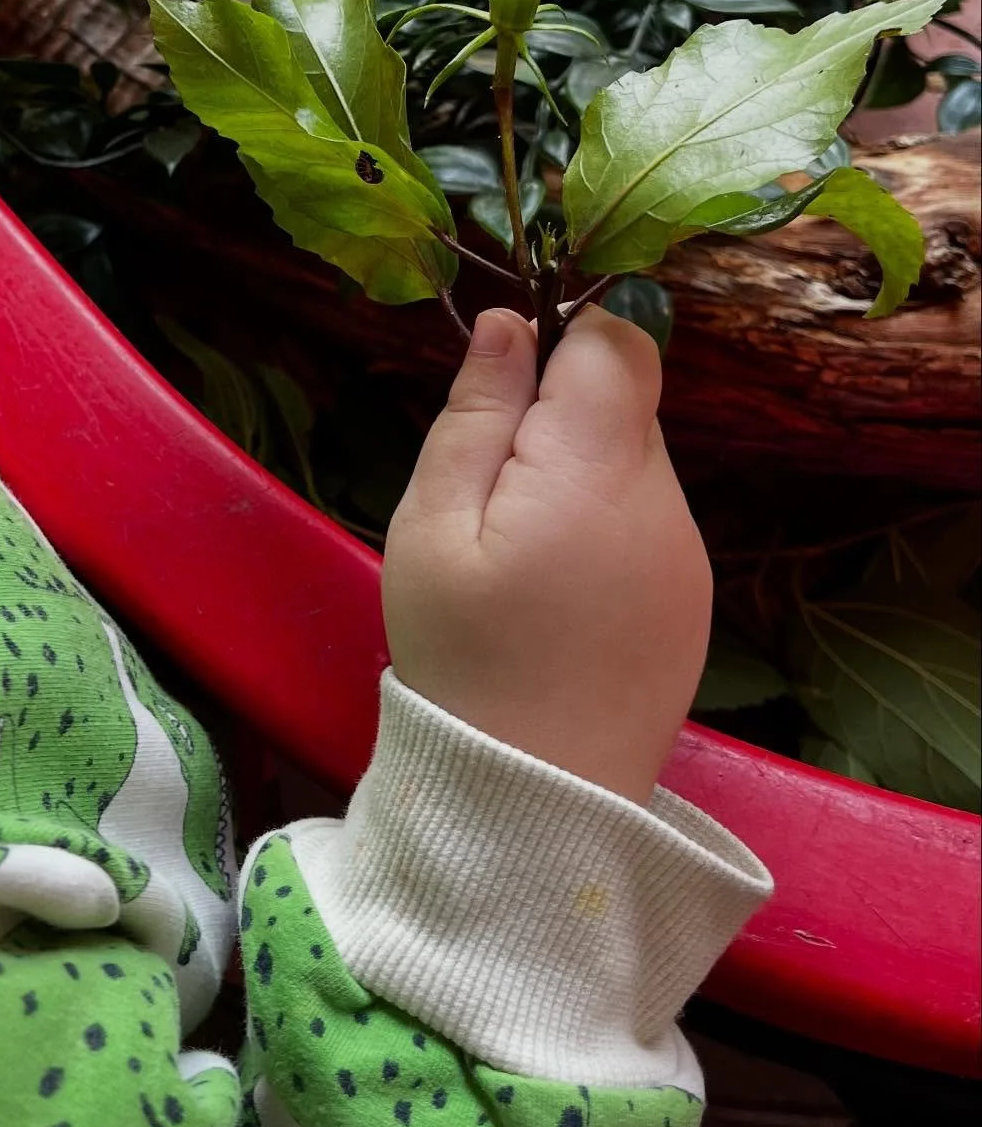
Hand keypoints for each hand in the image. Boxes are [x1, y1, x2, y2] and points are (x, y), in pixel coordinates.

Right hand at [384, 306, 710, 805]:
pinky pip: (649, 516)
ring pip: (637, 456)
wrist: (533, 804)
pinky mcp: (693, 595)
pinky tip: (558, 588)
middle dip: (562, 414)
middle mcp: (664, 501)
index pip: (618, 342)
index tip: (503, 398)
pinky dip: (604, 521)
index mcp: (596, 473)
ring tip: (520, 550)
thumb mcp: (432, 526)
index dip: (561, 343)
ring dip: (581, 469)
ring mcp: (688, 552)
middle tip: (492, 491)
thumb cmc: (462, 657)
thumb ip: (477, 415)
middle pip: (629, 397)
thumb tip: (510, 322)